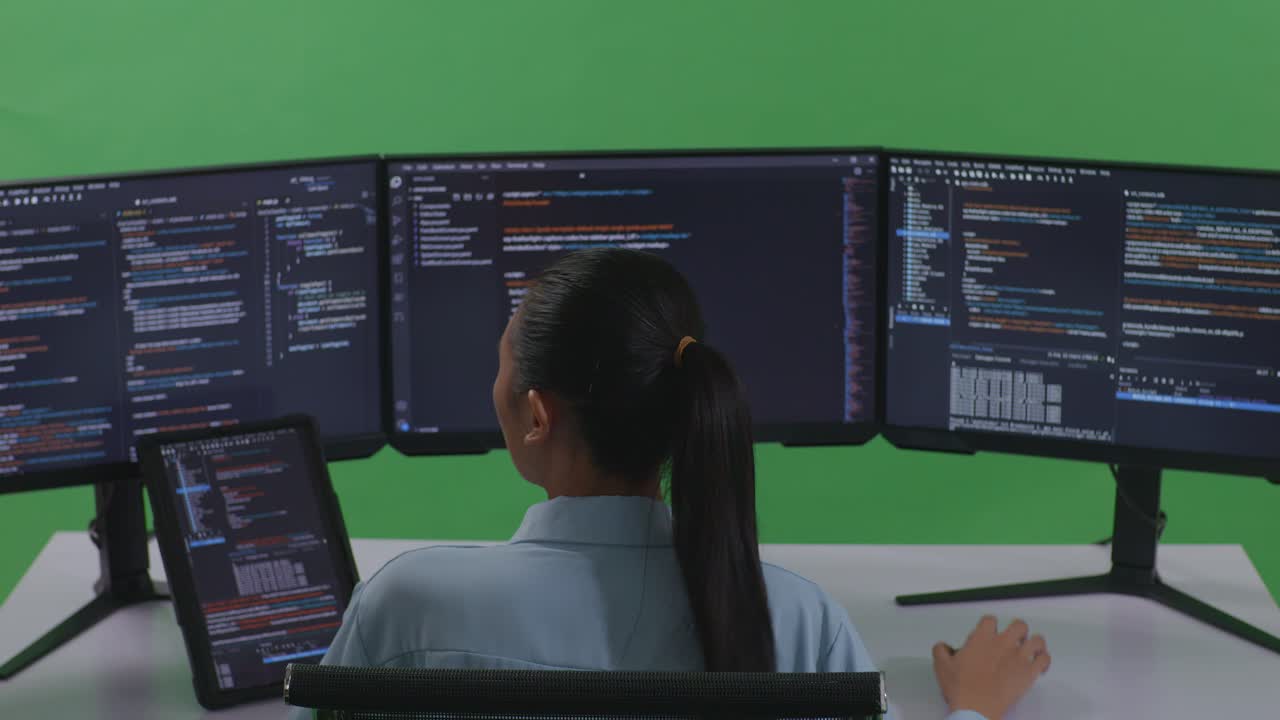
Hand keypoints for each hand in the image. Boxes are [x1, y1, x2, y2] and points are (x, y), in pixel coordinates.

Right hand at [931, 615, 1049, 719]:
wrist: (977, 707)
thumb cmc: (961, 687)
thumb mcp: (941, 666)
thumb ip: (941, 650)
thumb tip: (943, 646)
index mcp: (982, 638)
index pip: (990, 620)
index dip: (990, 625)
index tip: (987, 634)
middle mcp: (1003, 643)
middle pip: (1019, 625)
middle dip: (1017, 630)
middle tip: (1013, 639)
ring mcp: (1019, 657)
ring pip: (1037, 640)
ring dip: (1035, 643)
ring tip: (1031, 648)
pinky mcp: (1029, 672)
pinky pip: (1045, 659)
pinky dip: (1044, 659)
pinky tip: (1040, 664)